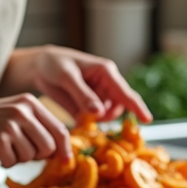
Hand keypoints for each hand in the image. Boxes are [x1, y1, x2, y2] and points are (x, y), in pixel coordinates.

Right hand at [0, 94, 70, 167]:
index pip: (60, 129)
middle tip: (19, 150)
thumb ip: (37, 126)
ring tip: (3, 146)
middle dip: (37, 156)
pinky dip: (4, 162)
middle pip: (48, 147)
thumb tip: (60, 150)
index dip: (64, 149)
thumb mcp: (15, 113)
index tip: (65, 161)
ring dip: (18, 158)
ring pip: (31, 156)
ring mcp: (10, 125)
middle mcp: (23, 111)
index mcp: (30, 102)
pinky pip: (13, 162)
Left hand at [6, 46, 152, 123]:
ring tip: (77, 111)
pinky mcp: (88, 107)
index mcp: (106, 72)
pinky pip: (94, 120)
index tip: (147, 120)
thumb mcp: (67, 76)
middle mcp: (106, 85)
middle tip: (85, 114)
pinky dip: (87, 123)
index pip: (125, 91)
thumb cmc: (54, 64)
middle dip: (105, 115)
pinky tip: (76, 118)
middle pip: (117, 108)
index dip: (137, 106)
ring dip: (95, 120)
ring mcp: (98, 97)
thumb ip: (83, 94)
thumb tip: (99, 112)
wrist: (39, 68)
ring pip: (106, 116)